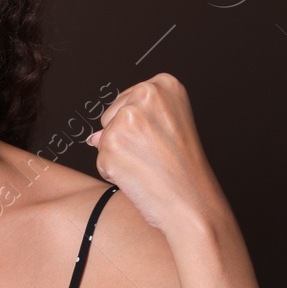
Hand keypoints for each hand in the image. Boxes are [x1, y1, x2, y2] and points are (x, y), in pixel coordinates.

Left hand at [85, 72, 225, 235]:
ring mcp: (127, 118)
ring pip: (102, 138)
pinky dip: (112, 172)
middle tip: (153, 155)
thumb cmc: (185, 171)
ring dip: (117, 156)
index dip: (138, 126)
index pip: (127, 100)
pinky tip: (138, 175)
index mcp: (165, 84)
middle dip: (123, 138)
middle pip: (110, 116)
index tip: (159, 138)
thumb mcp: (168, 130)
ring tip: (147, 165)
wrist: (193, 203)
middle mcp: (146, 94)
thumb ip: (131, 122)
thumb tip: (93, 136)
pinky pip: (99, 158)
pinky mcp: (111, 142)